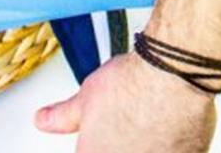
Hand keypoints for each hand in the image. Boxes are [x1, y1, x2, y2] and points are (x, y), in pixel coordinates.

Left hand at [33, 54, 214, 151]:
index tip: (106, 134)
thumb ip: (62, 117)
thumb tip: (43, 120)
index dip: (96, 144)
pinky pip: (177, 150)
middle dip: (123, 143)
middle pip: (120, 152)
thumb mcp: (85, 99)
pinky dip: (174, 143)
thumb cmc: (133, 86)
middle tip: (127, 122)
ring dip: (148, 144)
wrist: (172, 76)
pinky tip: (171, 126)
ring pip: (149, 152)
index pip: (91, 152)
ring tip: (149, 122)